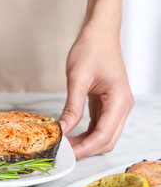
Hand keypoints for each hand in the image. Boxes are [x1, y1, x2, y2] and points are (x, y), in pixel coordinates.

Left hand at [58, 25, 133, 159]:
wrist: (99, 33)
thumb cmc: (91, 49)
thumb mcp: (77, 79)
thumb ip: (72, 107)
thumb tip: (63, 128)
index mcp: (119, 101)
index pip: (103, 135)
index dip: (84, 148)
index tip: (67, 154)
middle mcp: (122, 106)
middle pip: (107, 139)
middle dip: (86, 149)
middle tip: (64, 151)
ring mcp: (117, 104)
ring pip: (105, 134)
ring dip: (87, 141)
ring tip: (66, 143)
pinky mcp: (108, 102)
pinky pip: (100, 123)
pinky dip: (88, 131)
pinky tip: (73, 132)